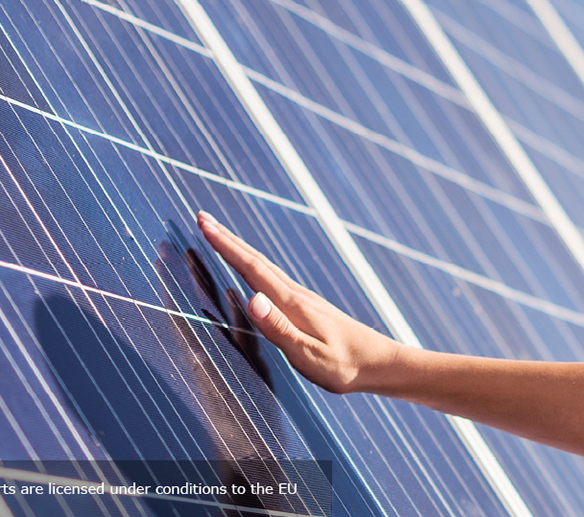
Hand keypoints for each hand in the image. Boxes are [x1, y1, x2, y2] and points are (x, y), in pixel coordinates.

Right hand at [196, 211, 407, 393]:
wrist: (381, 363)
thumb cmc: (345, 365)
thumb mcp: (308, 355)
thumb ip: (279, 328)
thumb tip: (253, 299)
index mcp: (293, 304)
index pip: (252, 269)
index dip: (226, 246)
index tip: (204, 224)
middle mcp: (297, 295)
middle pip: (256, 260)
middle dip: (227, 239)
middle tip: (203, 218)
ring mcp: (304, 299)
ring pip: (265, 267)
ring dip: (240, 250)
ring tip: (220, 237)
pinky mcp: (309, 307)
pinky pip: (275, 279)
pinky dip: (256, 266)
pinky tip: (254, 270)